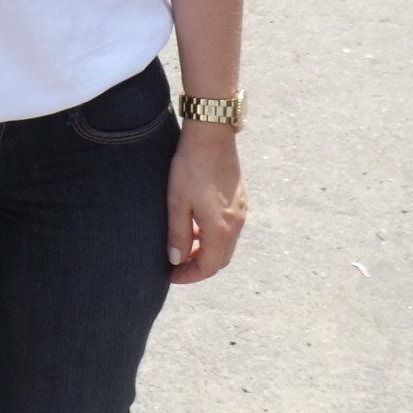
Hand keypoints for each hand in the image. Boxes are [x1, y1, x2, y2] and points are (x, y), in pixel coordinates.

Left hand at [167, 122, 245, 284]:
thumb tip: (176, 259)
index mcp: (221, 229)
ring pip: (226, 243)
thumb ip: (178, 234)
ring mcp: (241, 211)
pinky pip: (229, 228)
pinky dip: (213, 235)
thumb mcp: (177, 202)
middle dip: (199, 266)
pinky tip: (196, 225)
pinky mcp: (239, 199)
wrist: (212, 136)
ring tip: (184, 246)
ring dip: (206, 251)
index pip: (209, 266)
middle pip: (220, 258)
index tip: (172, 276)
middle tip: (177, 265)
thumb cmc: (191, 168)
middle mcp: (236, 223)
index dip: (190, 275)